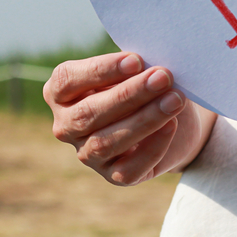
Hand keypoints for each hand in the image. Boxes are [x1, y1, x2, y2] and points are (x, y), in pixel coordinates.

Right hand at [43, 51, 213, 184]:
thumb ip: (134, 67)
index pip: (67, 80)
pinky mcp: (113, 176)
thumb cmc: (146, 84)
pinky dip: (152, 146)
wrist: (175, 118)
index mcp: (61, 93)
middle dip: (128, 94)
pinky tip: (172, 125)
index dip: (101, 70)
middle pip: (88, 113)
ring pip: (106, 142)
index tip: (136, 60)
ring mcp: (87, 154)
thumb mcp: (137, 70)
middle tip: (163, 77)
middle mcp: (67, 126)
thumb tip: (150, 66)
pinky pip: (128, 168)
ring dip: (144, 119)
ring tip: (175, 99)